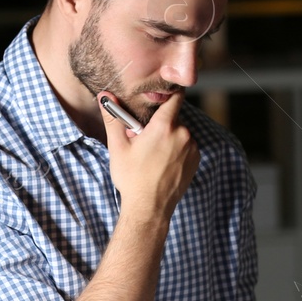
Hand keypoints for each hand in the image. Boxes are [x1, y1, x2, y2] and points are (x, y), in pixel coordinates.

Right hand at [102, 92, 198, 222]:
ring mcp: (192, 148)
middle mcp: (183, 134)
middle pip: (173, 118)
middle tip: (144, 140)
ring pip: (180, 133)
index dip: (170, 94)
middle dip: (159, 125)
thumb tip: (104, 96)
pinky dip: (177, 149)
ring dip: (169, 138)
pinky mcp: (196, 160)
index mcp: (164, 127)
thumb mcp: (118, 147)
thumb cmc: (132, 178)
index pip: (175, 98)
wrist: (149, 208)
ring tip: (153, 155)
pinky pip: (187, 146)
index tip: (166, 92)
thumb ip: (114, 118)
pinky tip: (163, 163)